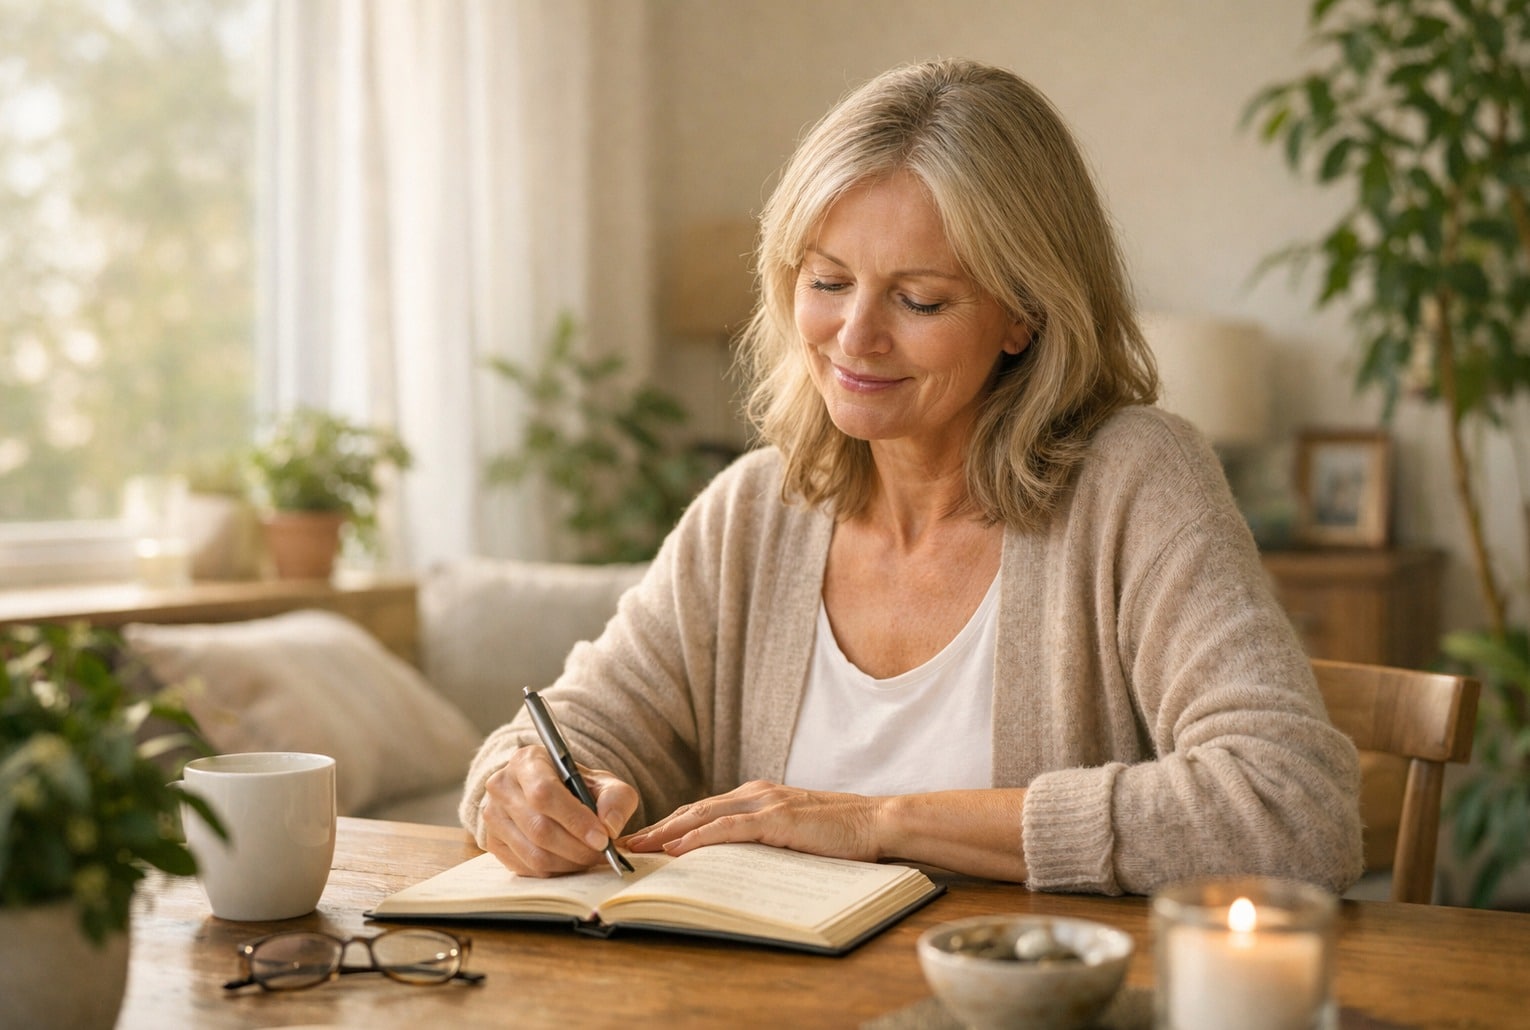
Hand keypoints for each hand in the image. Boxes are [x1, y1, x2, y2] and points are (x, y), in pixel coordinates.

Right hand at [480, 744, 639, 876]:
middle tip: (602, 854)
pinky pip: (526, 868)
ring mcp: (492, 816)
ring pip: (533, 854)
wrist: (549, 793)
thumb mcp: (603, 783)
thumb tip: (610, 827)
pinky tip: (571, 861)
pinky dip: (555, 871)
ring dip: (569, 863)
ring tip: (590, 858)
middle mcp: (502, 786)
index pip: (545, 793)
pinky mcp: (492, 842)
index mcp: (527, 761)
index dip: (576, 820)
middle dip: (577, 848)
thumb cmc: (576, 787)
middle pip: (539, 828)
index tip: (603, 838)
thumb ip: (616, 799)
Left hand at [622, 780, 881, 862]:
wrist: (877, 822)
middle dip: (658, 827)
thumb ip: (764, 839)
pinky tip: (675, 848)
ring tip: (638, 847)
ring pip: (704, 816)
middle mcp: (756, 794)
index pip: (705, 810)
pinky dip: (697, 838)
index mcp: (759, 797)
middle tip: (626, 843)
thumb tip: (735, 861)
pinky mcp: (777, 819)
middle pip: (695, 810)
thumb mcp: (794, 834)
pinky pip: (728, 829)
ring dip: (667, 832)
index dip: (673, 824)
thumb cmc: (841, 834)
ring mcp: (766, 804)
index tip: (646, 839)